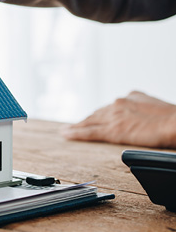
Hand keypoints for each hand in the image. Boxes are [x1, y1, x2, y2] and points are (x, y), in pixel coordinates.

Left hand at [61, 91, 175, 148]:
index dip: (100, 115)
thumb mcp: (156, 106)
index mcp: (130, 97)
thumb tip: (143, 116)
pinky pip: (90, 132)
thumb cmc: (172, 119)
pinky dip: (76, 133)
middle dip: (86, 120)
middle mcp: (119, 103)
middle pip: (97, 114)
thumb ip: (143, 108)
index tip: (93, 118)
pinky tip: (67, 134)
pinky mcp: (113, 130)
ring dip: (77, 126)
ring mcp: (114, 116)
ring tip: (66, 131)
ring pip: (90, 121)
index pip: (110, 107)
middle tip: (73, 126)